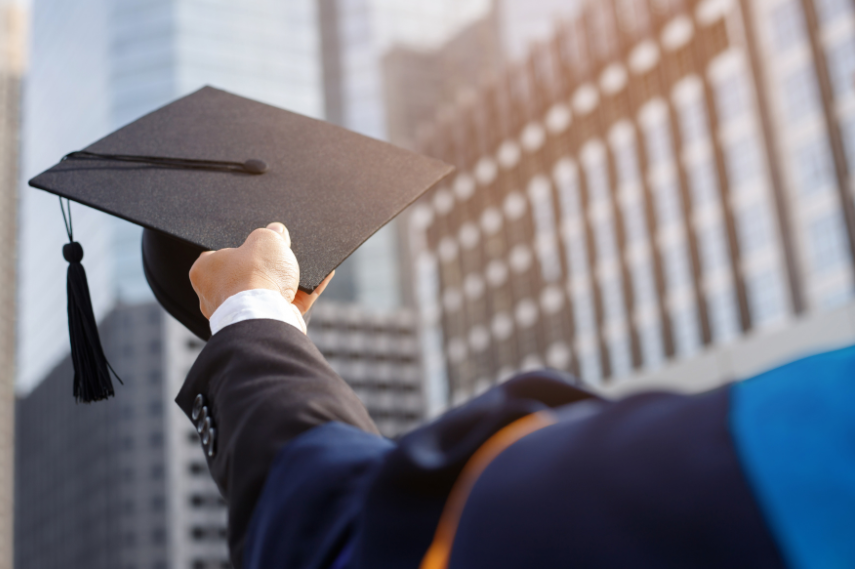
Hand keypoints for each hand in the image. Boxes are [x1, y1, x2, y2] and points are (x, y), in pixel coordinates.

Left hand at [189, 222, 333, 318]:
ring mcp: (241, 313)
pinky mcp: (266, 324)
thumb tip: (277, 232)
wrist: (266, 316)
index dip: (242, 246)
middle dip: (266, 265)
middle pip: (246, 274)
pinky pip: (289, 304)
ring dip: (286, 280)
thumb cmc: (254, 277)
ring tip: (304, 265)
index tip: (258, 242)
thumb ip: (271, 233)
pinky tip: (321, 277)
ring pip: (267, 291)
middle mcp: (216, 296)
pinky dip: (305, 293)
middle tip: (282, 252)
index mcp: (204, 272)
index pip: (220, 255)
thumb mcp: (265, 239)